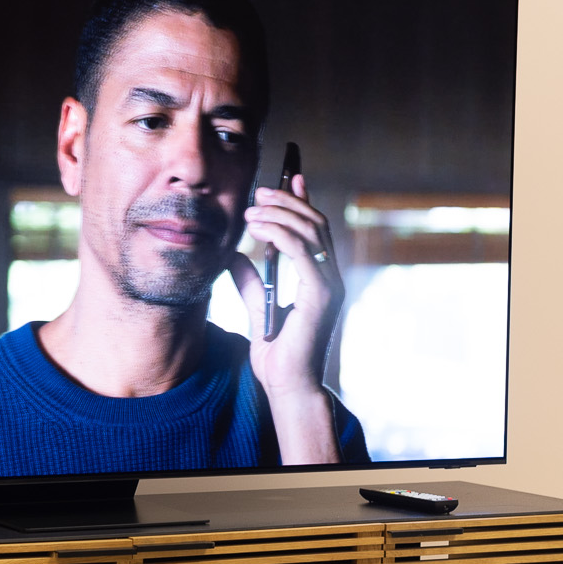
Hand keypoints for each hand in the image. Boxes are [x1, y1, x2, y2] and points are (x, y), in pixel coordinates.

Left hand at [228, 173, 345, 462]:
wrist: (287, 386)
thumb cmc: (276, 354)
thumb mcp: (258, 306)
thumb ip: (249, 279)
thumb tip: (231, 254)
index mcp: (321, 278)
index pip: (316, 229)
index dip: (304, 200)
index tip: (287, 177)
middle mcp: (331, 277)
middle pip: (316, 223)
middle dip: (288, 200)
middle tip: (260, 191)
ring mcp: (330, 284)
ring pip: (312, 231)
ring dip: (281, 213)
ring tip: (253, 208)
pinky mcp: (321, 294)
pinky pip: (303, 252)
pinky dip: (281, 234)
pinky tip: (259, 228)